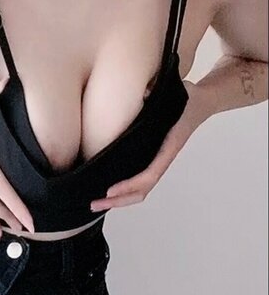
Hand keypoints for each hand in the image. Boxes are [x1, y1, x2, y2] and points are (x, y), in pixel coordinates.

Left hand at [89, 81, 203, 211]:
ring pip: (141, 189)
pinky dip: (124, 189)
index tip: (110, 190)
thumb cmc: (188, 97)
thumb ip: (158, 91)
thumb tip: (141, 94)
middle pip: (143, 190)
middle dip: (119, 201)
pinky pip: (139, 179)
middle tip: (94, 204)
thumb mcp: (177, 91)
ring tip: (95, 203)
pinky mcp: (152, 157)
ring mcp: (158, 160)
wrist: (201, 101)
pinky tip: (106, 190)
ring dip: (119, 199)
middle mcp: (163, 157)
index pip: (149, 174)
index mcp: (169, 146)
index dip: (130, 185)